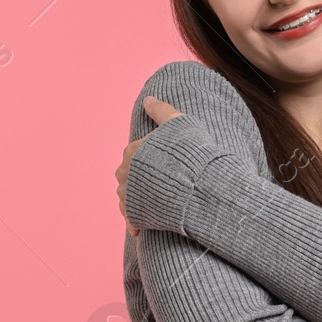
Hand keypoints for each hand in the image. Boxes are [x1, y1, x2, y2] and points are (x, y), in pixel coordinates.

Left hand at [116, 95, 184, 236]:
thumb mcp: (179, 123)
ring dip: (139, 200)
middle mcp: (124, 172)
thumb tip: (148, 99)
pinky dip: (137, 220)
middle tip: (162, 186)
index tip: (164, 167)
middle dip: (141, 181)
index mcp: (132, 150)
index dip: (150, 161)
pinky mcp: (134, 215)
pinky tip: (149, 222)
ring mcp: (128, 195)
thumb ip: (161, 111)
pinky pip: (131, 218)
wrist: (197, 186)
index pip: (135, 155)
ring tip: (158, 203)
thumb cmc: (190, 153)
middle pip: (129, 176)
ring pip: (128, 197)